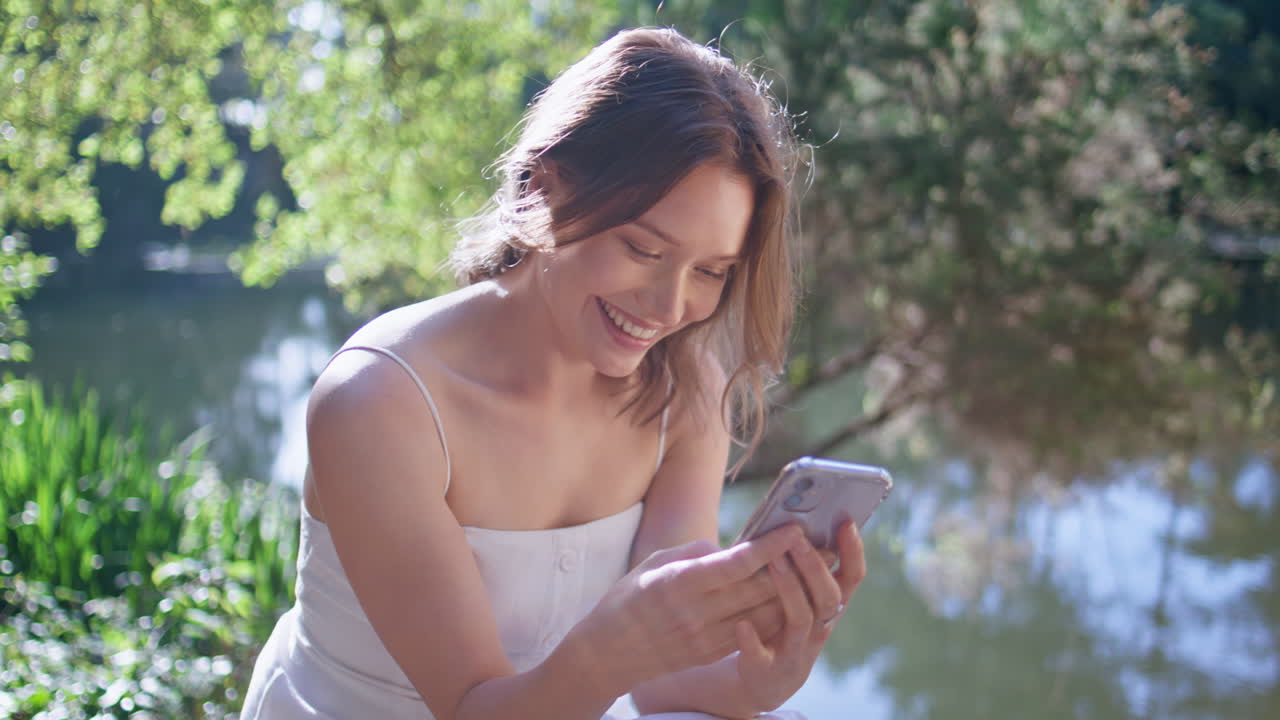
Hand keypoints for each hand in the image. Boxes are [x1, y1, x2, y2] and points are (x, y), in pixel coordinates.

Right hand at [566, 525, 807, 693]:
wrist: (606, 655)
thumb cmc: (626, 599)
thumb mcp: (651, 564)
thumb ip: (693, 553)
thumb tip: (729, 548)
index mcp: (678, 583)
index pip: (734, 564)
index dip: (769, 547)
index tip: (795, 529)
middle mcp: (696, 613)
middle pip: (757, 589)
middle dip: (794, 565)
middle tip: (823, 545)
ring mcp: (706, 637)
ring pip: (763, 614)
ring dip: (794, 590)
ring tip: (819, 569)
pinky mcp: (712, 653)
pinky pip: (754, 633)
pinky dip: (777, 614)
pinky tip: (795, 598)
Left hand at [732, 520, 865, 711]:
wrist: (768, 678)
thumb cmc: (782, 621)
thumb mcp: (800, 594)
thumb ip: (803, 565)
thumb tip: (798, 520)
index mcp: (828, 605)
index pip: (852, 577)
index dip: (853, 551)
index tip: (846, 521)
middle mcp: (819, 627)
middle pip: (829, 597)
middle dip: (815, 567)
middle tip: (798, 539)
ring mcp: (796, 649)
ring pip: (801, 619)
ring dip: (790, 589)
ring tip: (774, 562)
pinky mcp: (768, 668)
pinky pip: (762, 655)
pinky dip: (753, 640)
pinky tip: (741, 624)